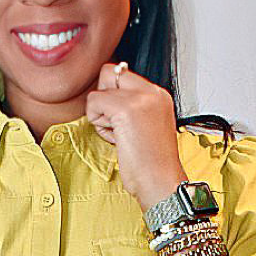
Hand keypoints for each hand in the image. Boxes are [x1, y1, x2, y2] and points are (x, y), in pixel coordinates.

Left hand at [85, 62, 187, 211]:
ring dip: (101, 112)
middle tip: (117, 125)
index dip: (113, 95)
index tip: (122, 121)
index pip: (124, 74)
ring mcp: (140, 98)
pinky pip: (94, 102)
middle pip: (111, 71)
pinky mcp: (126, 109)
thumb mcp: (148, 127)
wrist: (161, 183)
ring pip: (100, 87)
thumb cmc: (152, 165)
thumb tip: (108, 97)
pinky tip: (116, 138)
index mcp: (158, 95)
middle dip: (104, 97)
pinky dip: (98, 122)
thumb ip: (133, 107)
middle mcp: (152, 92)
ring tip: (119, 134)